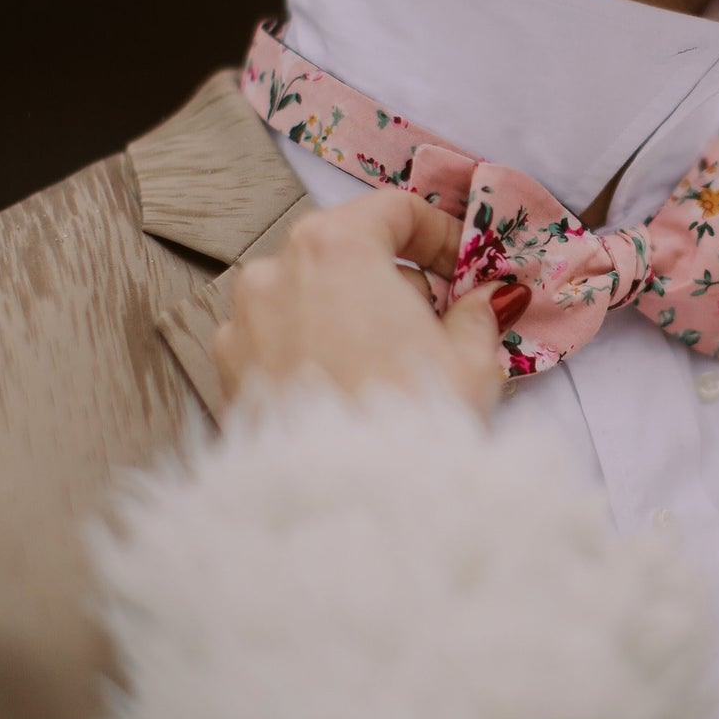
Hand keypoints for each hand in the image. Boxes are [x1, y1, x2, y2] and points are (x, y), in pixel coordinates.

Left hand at [212, 189, 532, 418]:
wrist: (348, 509)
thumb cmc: (410, 422)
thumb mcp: (471, 360)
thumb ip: (479, 313)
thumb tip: (488, 299)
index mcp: (335, 246)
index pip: (393, 209)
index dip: (440, 234)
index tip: (464, 267)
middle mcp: (275, 271)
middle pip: (347, 249)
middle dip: (395, 278)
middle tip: (439, 321)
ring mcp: (243, 321)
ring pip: (309, 295)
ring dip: (351, 314)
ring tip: (393, 364)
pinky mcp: (230, 372)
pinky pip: (280, 340)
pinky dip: (314, 350)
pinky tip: (351, 389)